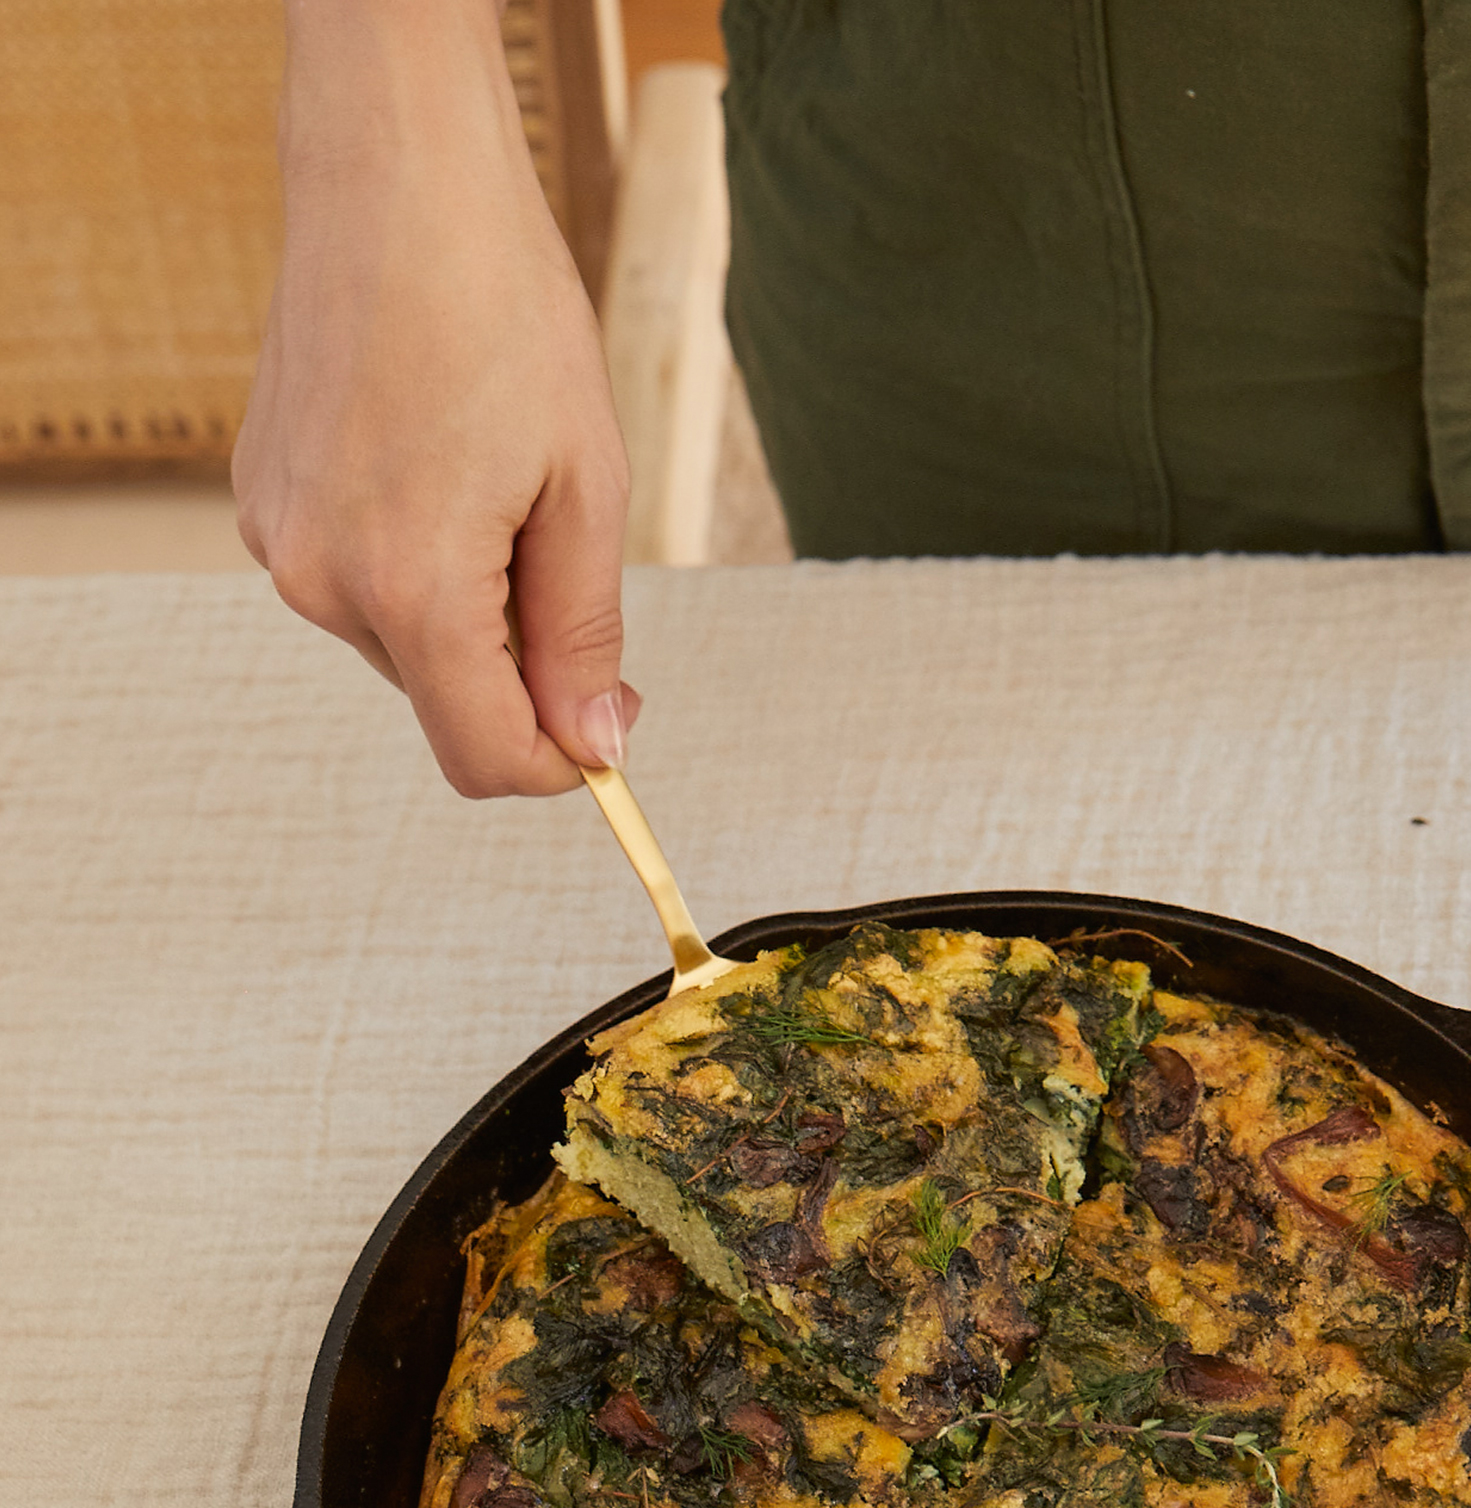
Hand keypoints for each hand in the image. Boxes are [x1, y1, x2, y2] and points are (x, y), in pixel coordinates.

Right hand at [234, 0, 635, 795]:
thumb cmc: (502, 310)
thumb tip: (593, 744)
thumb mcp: (585, 486)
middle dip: (518, 665)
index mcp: (413, 590)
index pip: (485, 758)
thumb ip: (584, 634)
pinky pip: (359, 580)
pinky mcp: (262, 504)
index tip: (607, 727)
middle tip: (563, 545)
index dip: (558, 764)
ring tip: (493, 478)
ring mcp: (281, 544)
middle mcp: (325, 583)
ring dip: (466, 604)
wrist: (396, 179)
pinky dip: (415, 557)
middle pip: (447, 700)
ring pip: (404, 642)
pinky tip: (438, 459)